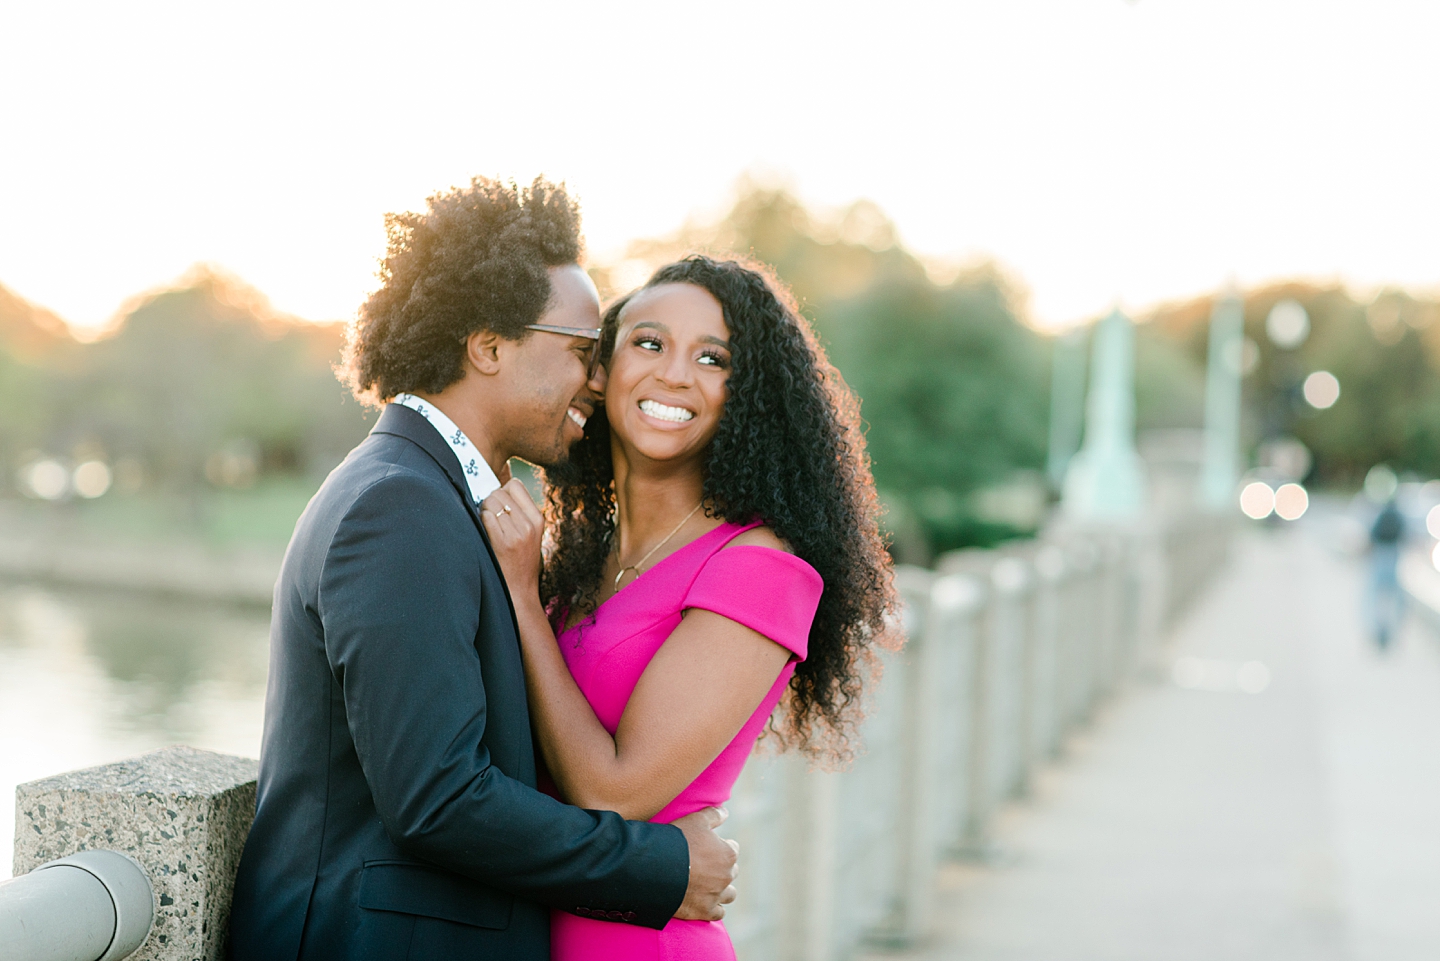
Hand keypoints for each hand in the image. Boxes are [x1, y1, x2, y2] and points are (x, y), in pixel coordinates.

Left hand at [481, 478, 544, 595]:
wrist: (519, 590)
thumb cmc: (520, 561)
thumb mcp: (530, 534)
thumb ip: (520, 511)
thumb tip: (501, 485)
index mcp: (538, 518)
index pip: (515, 485)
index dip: (502, 491)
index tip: (499, 504)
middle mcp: (529, 523)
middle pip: (501, 491)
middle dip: (490, 500)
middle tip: (490, 516)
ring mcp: (517, 533)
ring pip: (491, 502)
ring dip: (483, 510)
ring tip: (487, 524)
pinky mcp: (503, 542)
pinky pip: (486, 516)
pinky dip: (481, 520)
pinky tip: (484, 531)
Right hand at [672, 806, 738, 920]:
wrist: (657, 869)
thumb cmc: (677, 841)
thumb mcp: (695, 820)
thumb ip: (713, 814)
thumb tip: (725, 812)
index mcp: (728, 853)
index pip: (733, 849)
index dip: (720, 847)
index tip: (708, 848)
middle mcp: (726, 875)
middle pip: (732, 872)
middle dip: (722, 868)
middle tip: (705, 866)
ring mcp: (717, 895)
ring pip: (729, 895)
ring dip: (722, 890)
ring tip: (708, 886)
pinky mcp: (705, 911)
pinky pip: (719, 913)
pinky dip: (714, 909)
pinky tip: (705, 902)